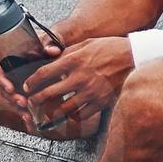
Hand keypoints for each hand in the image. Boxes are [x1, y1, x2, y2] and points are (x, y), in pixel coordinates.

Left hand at [18, 38, 134, 139]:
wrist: (135, 57)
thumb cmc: (111, 48)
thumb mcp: (87, 44)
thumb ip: (68, 53)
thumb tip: (52, 59)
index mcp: (73, 60)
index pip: (44, 73)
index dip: (31, 82)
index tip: (27, 86)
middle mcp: (79, 77)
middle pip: (49, 94)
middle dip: (36, 100)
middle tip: (31, 103)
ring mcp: (90, 92)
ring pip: (63, 109)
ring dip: (52, 113)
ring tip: (46, 114)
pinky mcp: (101, 102)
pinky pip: (82, 115)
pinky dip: (74, 117)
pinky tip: (70, 115)